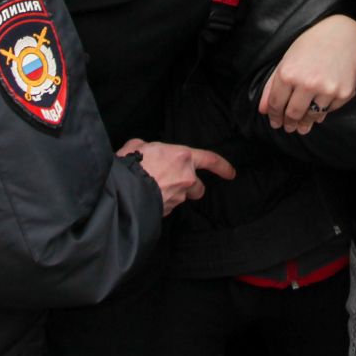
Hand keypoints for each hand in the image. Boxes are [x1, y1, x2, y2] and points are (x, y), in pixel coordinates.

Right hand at [119, 140, 236, 214]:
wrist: (124, 190)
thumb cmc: (132, 164)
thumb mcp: (139, 145)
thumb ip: (150, 148)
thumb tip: (147, 152)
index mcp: (183, 156)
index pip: (211, 160)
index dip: (223, 167)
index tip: (231, 173)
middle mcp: (186, 177)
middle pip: (199, 187)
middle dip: (193, 187)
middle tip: (178, 183)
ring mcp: (178, 196)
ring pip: (183, 197)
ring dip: (174, 194)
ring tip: (154, 188)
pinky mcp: (169, 210)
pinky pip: (169, 206)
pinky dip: (161, 202)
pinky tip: (147, 196)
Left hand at [259, 14, 355, 134]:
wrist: (343, 34)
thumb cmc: (311, 45)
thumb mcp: (287, 60)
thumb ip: (272, 86)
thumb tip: (263, 110)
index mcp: (288, 73)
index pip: (276, 104)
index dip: (275, 116)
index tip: (275, 122)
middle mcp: (307, 83)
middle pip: (293, 114)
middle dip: (289, 123)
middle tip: (289, 127)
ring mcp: (327, 89)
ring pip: (312, 116)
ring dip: (306, 122)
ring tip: (303, 125)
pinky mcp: (344, 93)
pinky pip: (329, 111)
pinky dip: (324, 112)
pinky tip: (320, 109)